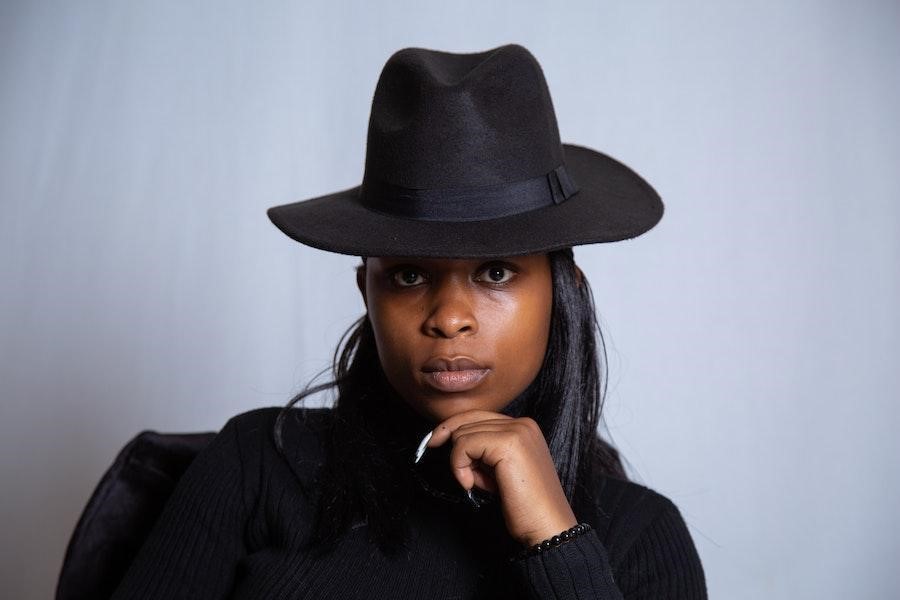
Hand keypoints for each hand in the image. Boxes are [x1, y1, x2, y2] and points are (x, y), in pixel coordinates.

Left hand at [423, 409, 577, 545]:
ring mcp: (517, 431)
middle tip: (461, 475)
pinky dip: (459, 466)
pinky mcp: (507, 444)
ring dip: (461, 463)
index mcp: (524, 426)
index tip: (433, 442)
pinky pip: (464, 445)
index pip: (478, 415)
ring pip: (463, 433)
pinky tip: (471, 485)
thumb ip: (483, 450)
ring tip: (478, 484)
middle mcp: (522, 423)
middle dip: (457, 449)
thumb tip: (451, 438)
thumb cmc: (523, 504)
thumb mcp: (499, 468)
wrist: (547, 526)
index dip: (453, 428)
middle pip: (468, 420)